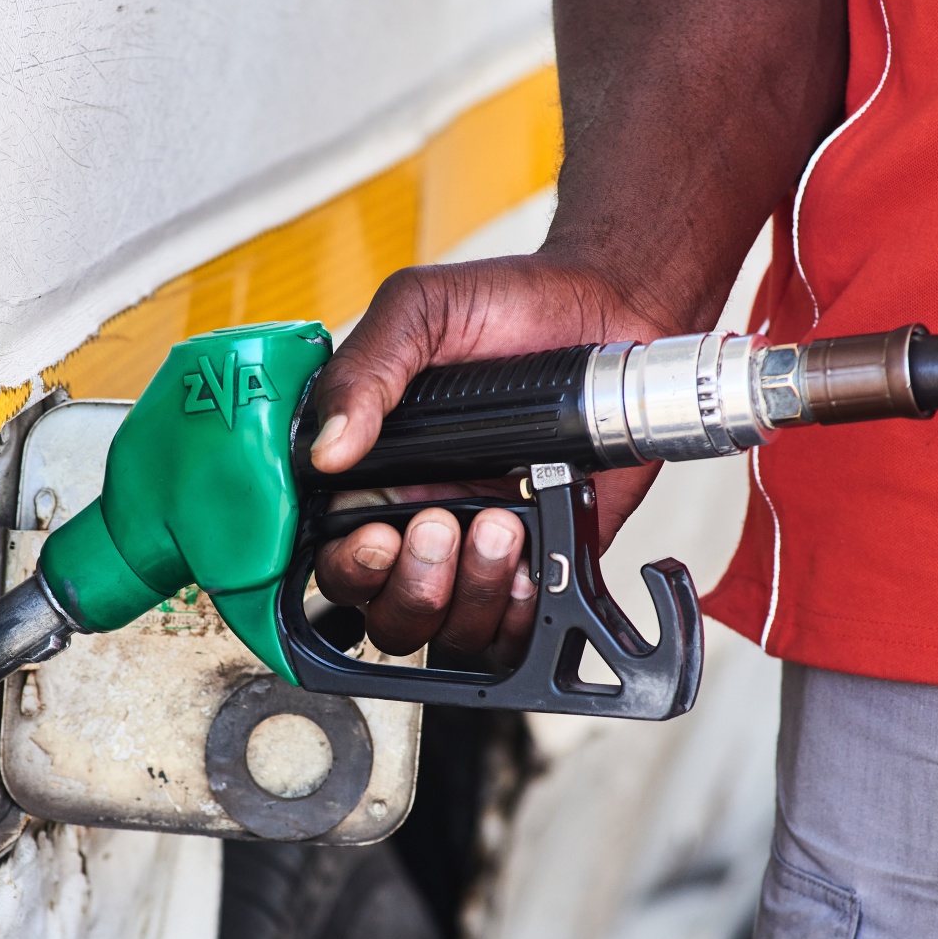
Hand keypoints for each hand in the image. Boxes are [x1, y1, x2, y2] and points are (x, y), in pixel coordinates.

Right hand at [309, 253, 670, 664]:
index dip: (346, 564)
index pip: (329, 553)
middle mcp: (421, 516)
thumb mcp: (420, 310)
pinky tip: (532, 558)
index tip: (375, 535)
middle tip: (441, 523)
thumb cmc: (514, 305)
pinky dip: (519, 616)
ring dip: (468, 593)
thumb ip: (365, 371)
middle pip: (382, 612)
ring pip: (447, 629)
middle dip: (409, 586)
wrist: (611, 308)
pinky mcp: (543, 559)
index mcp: (376, 468)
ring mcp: (480, 545)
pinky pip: (514, 632)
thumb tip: (326, 449)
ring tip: (503, 524)